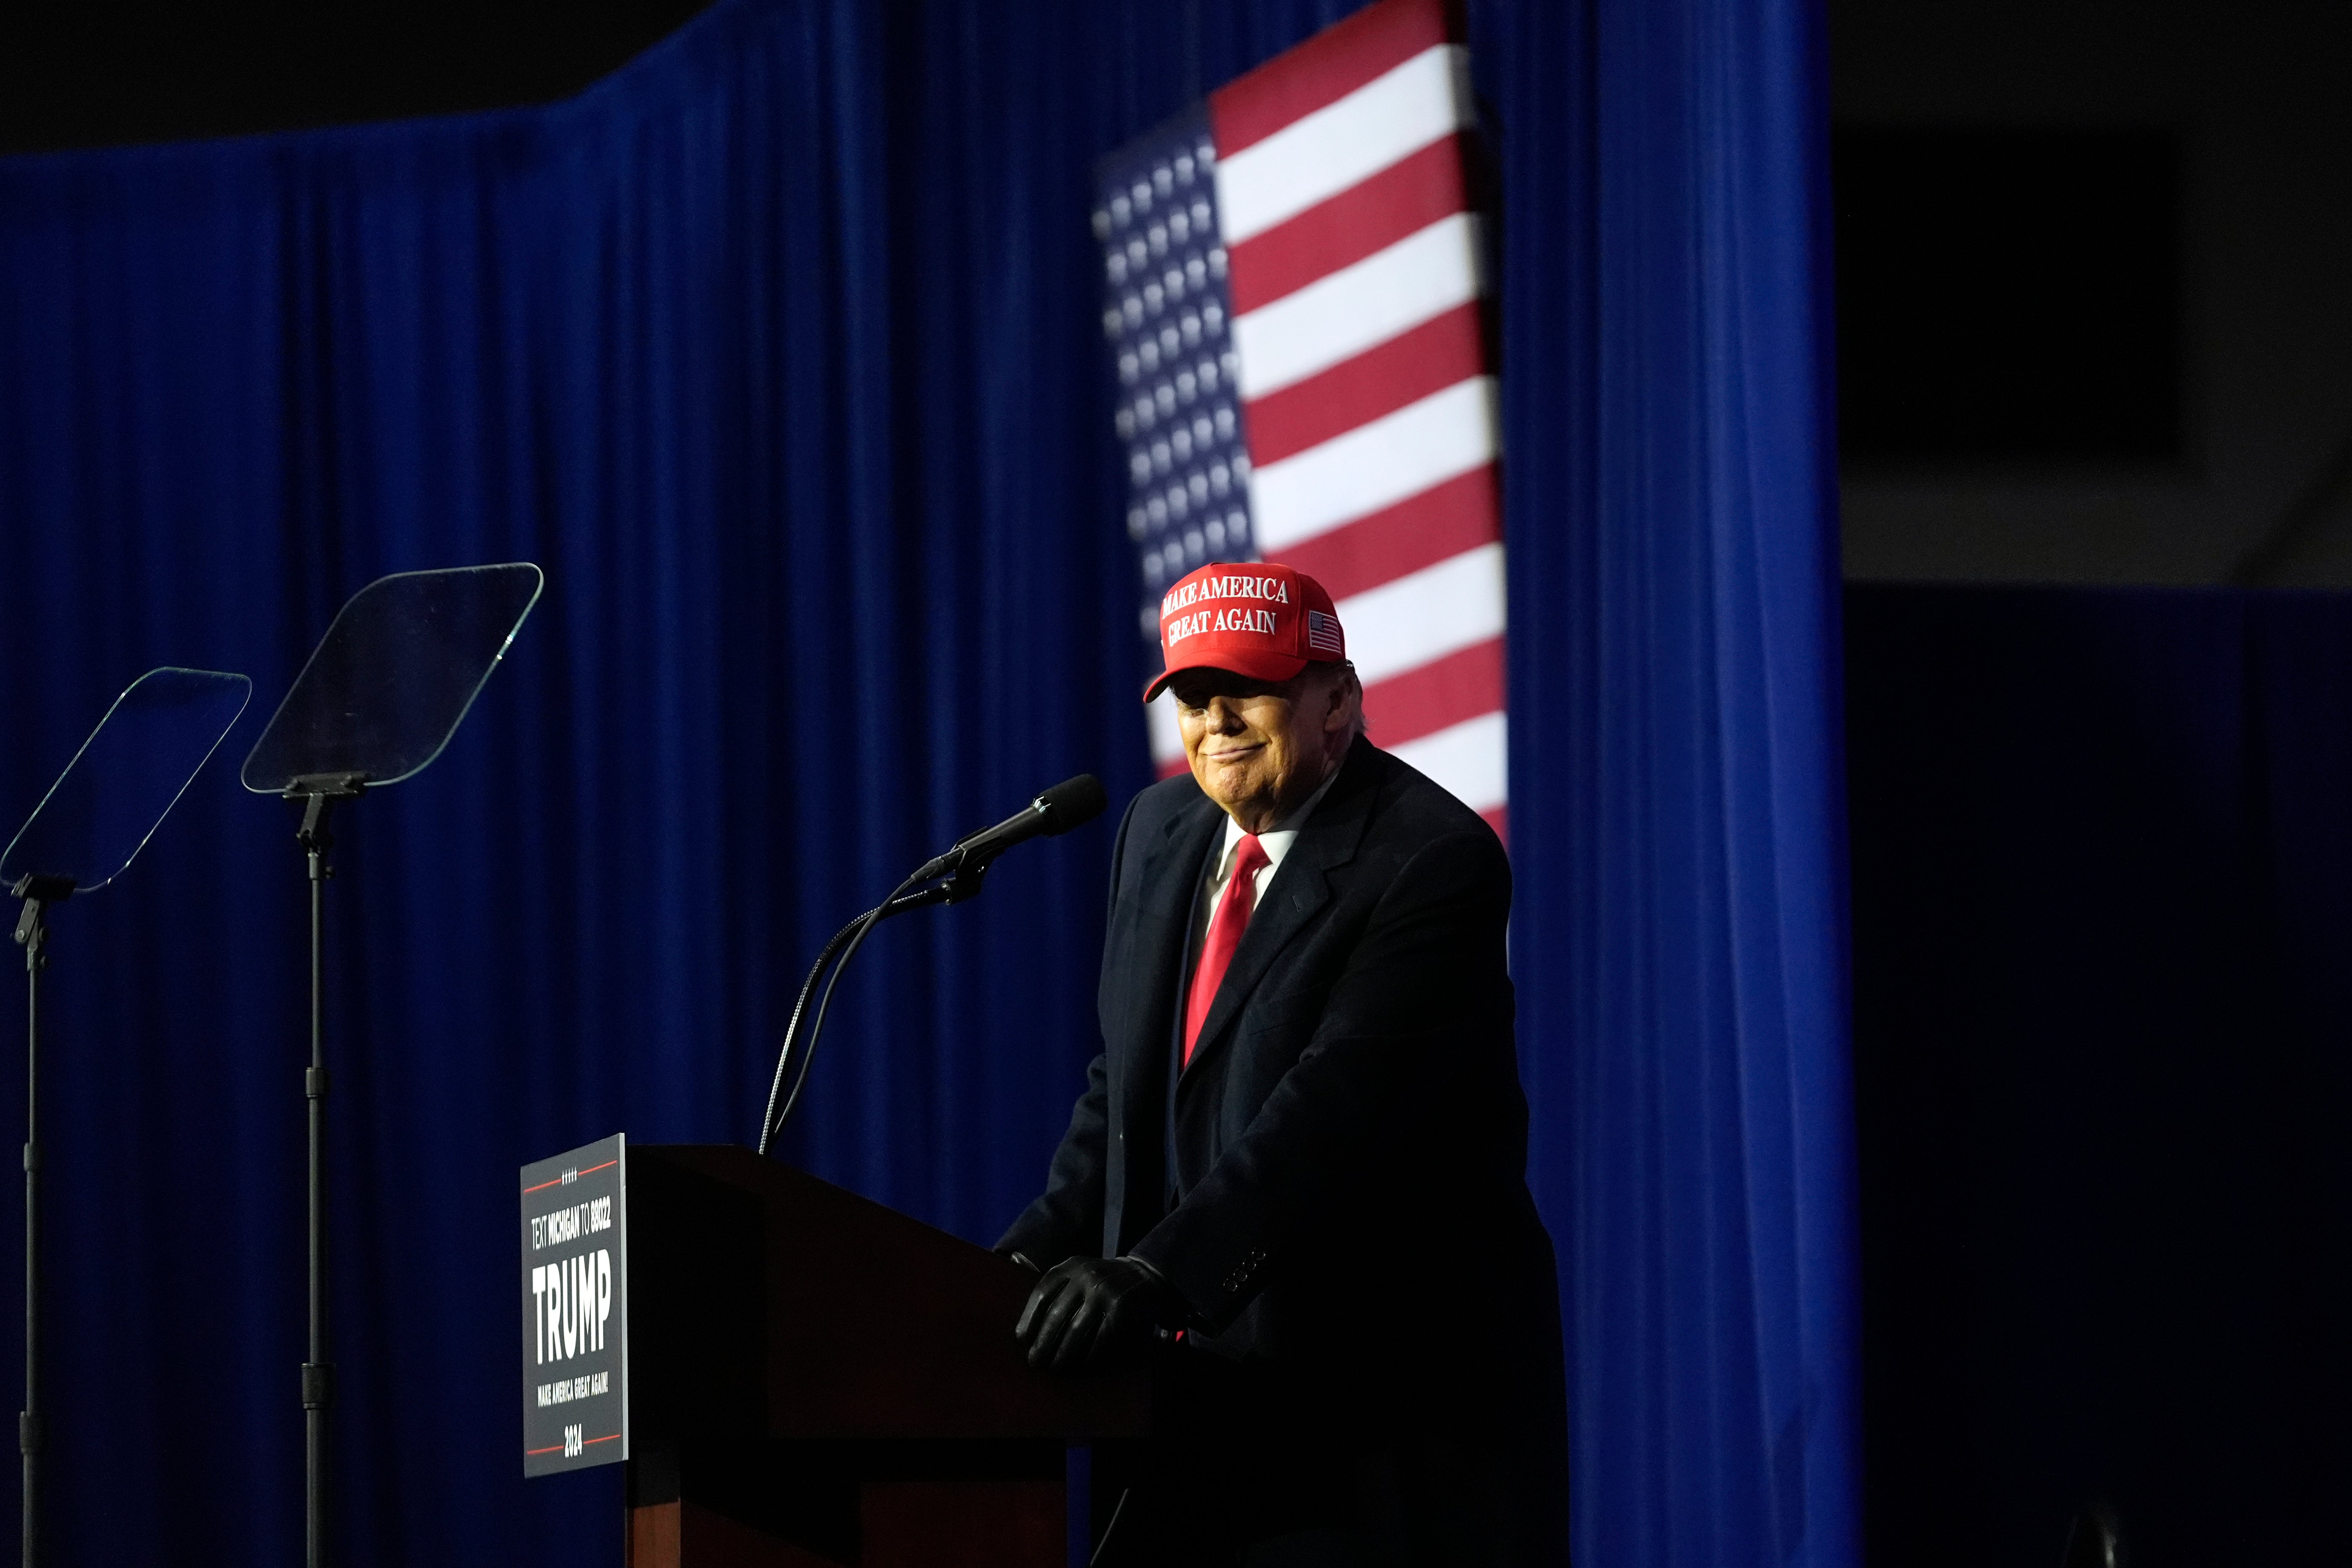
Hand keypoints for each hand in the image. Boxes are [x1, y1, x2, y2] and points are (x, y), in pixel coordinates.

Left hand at [1013, 1256, 1182, 1373]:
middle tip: (1035, 1362)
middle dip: (1043, 1344)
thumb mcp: (1079, 1272)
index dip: (1028, 1319)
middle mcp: (1086, 1276)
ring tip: (1055, 1368)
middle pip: (1055, 1316)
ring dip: (1062, 1355)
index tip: (1022, 1340)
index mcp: (1071, 1266)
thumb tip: (1022, 1305)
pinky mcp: (1121, 1311)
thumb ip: (1056, 1286)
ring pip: (1075, 1332)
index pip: (1042, 1294)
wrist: (1146, 1275)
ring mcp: (1105, 1293)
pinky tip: (1081, 1367)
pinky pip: (1098, 1341)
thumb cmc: (1103, 1281)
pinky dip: (1088, 1358)